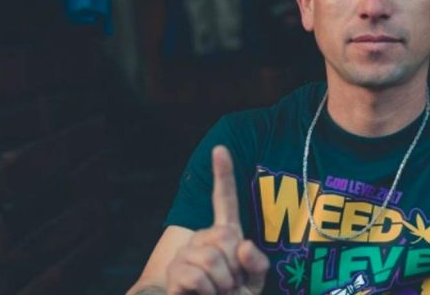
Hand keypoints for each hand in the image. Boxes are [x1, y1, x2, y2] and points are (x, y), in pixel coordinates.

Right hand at [166, 146, 269, 294]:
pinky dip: (208, 291)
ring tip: (220, 292)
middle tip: (232, 284)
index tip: (220, 148)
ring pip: (210, 257)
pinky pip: (196, 276)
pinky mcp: (173, 274)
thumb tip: (243, 243)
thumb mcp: (254, 281)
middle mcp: (200, 239)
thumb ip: (256, 262)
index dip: (222, 174)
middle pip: (224, 236)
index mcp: (224, 235)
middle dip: (236, 266)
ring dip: (224, 282)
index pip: (224, 200)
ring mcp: (183, 255)